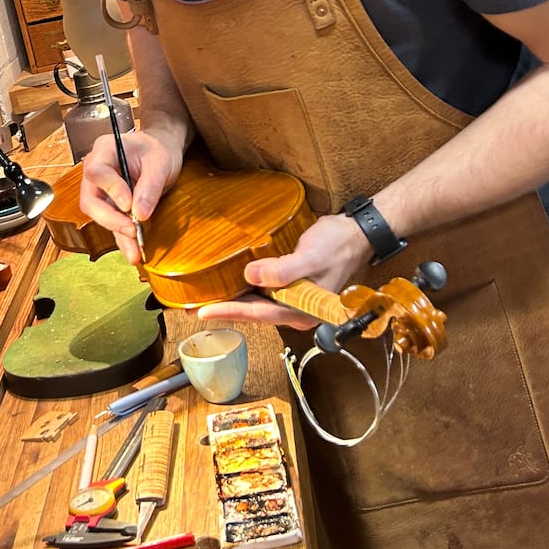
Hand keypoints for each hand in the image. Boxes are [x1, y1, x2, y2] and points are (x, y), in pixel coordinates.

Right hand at [77, 127, 183, 264]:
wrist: (162, 152)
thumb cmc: (158, 151)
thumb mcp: (159, 163)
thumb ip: (149, 186)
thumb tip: (140, 214)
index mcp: (104, 151)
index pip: (97, 172)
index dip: (110, 190)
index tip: (129, 205)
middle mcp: (96, 172)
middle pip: (90, 200)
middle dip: (110, 219)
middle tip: (132, 230)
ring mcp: (101, 190)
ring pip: (99, 216)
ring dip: (117, 234)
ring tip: (135, 251)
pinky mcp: (111, 206)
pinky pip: (112, 224)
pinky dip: (123, 238)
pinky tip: (134, 252)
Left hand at [197, 215, 369, 329]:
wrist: (356, 235)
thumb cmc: (337, 246)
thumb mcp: (311, 258)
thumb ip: (283, 271)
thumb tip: (250, 276)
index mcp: (301, 312)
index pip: (258, 314)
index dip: (229, 312)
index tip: (204, 312)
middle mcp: (295, 310)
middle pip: (254, 313)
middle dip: (224, 310)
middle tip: (192, 308)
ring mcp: (293, 299)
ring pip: (256, 303)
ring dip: (232, 300)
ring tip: (205, 298)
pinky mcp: (290, 287)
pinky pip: (263, 291)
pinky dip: (244, 288)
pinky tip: (229, 283)